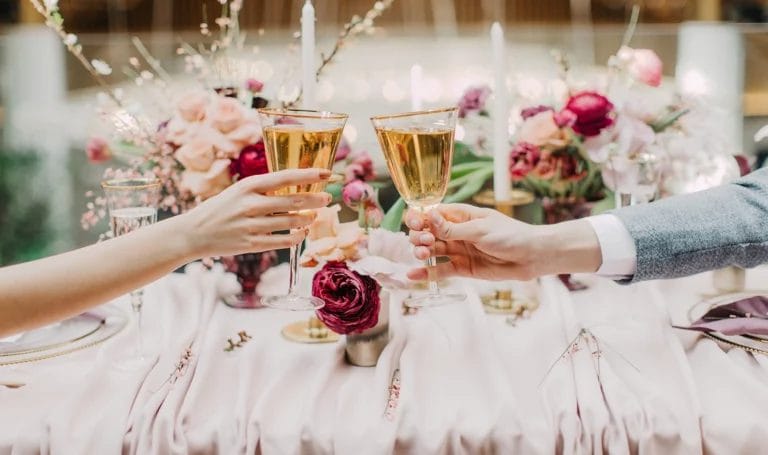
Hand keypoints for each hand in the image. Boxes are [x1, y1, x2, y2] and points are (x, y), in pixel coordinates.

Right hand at [176, 168, 331, 258]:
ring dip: (307, 219)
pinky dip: (297, 237)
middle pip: (293, 201)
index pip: (285, 177)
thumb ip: (264, 189)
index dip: (309, 176)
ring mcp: (251, 225)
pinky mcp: (251, 244)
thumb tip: (297, 187)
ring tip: (314, 216)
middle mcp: (250, 204)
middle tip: (328, 198)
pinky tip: (302, 233)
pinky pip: (283, 241)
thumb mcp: (239, 191)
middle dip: (315, 199)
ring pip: (291, 222)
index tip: (327, 173)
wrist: (194, 233)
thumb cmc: (221, 209)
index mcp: (248, 186)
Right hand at [405, 203, 602, 280]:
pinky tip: (413, 275)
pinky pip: (441, 270)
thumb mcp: (480, 229)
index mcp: (461, 215)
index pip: (433, 214)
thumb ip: (453, 228)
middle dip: (420, 236)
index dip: (420, 217)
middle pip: (428, 233)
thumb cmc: (510, 235)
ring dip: (422, 252)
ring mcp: (458, 250)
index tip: (414, 223)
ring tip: (421, 256)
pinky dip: (427, 273)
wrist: (532, 257)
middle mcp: (456, 232)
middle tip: (424, 242)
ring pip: (432, 251)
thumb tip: (429, 217)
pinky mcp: (463, 268)